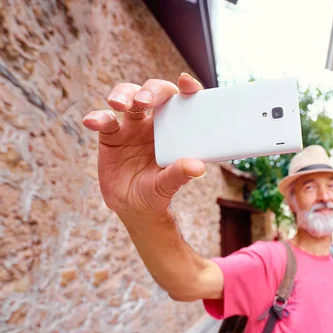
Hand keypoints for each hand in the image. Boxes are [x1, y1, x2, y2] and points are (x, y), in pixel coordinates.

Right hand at [82, 73, 205, 217]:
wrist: (133, 207)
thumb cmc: (157, 193)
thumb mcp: (168, 185)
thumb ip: (180, 174)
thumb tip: (198, 168)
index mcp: (175, 129)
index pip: (183, 102)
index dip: (187, 88)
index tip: (186, 82)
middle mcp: (154, 122)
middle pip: (153, 92)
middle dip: (150, 90)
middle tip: (144, 101)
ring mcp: (131, 126)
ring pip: (127, 97)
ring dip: (123, 95)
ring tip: (119, 104)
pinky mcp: (110, 135)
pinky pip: (104, 120)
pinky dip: (98, 117)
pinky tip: (93, 122)